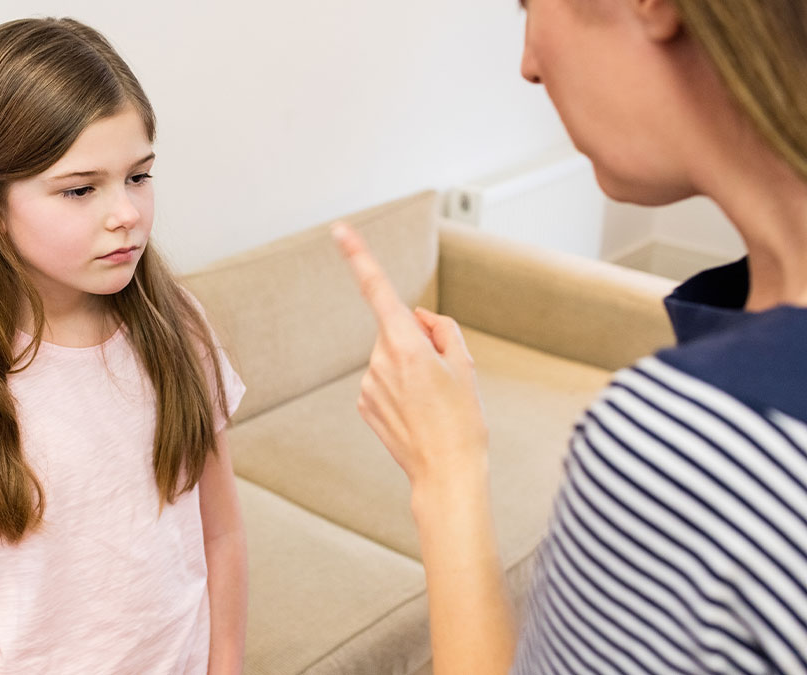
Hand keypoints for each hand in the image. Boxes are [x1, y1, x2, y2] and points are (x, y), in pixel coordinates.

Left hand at [332, 222, 489, 489]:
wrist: (447, 474)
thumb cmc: (463, 420)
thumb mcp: (466, 365)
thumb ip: (441, 328)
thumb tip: (416, 316)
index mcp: (406, 345)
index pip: (378, 290)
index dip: (359, 257)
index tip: (339, 230)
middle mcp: (380, 361)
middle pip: (396, 330)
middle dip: (417, 341)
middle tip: (445, 377)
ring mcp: (369, 385)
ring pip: (390, 357)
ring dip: (409, 369)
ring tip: (433, 402)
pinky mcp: (364, 404)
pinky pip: (384, 381)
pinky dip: (400, 389)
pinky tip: (417, 413)